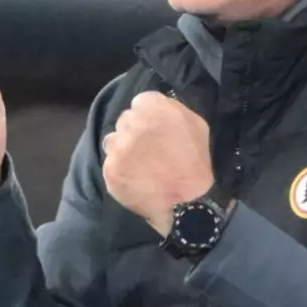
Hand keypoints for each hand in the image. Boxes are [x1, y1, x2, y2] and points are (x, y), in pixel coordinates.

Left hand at [102, 92, 213, 235]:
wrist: (187, 203)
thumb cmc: (195, 163)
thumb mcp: (196, 125)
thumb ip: (173, 109)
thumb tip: (158, 108)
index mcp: (152, 107)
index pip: (140, 102)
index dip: (148, 116)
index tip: (155, 129)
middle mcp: (130, 122)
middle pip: (125, 120)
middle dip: (135, 131)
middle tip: (148, 149)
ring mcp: (117, 147)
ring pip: (113, 140)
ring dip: (123, 149)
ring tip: (140, 165)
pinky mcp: (110, 169)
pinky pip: (111, 164)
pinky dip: (121, 170)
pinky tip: (135, 179)